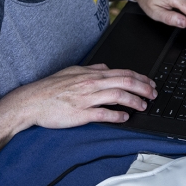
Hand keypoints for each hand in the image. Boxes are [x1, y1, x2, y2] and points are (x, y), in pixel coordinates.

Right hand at [1, 64, 157, 128]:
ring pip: (117, 97)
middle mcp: (92, 84)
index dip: (140, 78)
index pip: (123, 73)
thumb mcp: (73, 71)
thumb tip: (106, 67)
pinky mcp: (80, 113)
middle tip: (154, 94)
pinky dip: (116, 116)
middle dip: (143, 88)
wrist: (32, 101)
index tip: (150, 83)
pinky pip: (103, 114)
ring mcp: (87, 99)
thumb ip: (92, 69)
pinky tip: (124, 118)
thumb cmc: (50, 88)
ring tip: (143, 106)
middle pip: (125, 83)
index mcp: (91, 74)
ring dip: (134, 101)